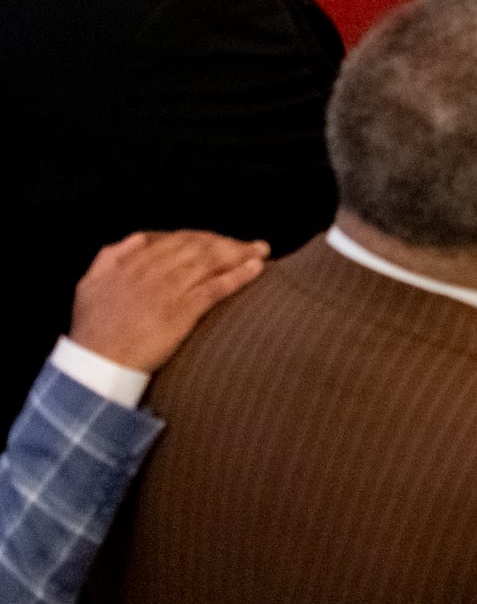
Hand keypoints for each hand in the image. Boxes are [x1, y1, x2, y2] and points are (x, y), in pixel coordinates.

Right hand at [68, 231, 266, 374]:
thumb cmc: (92, 330)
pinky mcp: (181, 311)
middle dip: (227, 243)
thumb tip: (138, 239)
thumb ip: (110, 256)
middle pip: (199, 247)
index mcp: (131, 262)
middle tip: (250, 245)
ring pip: (211, 262)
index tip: (219, 240)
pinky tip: (256, 269)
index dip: (202, 238)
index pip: (176, 240)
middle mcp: (152, 271)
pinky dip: (239, 275)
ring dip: (240, 253)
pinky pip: (216, 287)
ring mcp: (168, 289)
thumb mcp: (90, 284)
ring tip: (261, 251)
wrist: (97, 365)